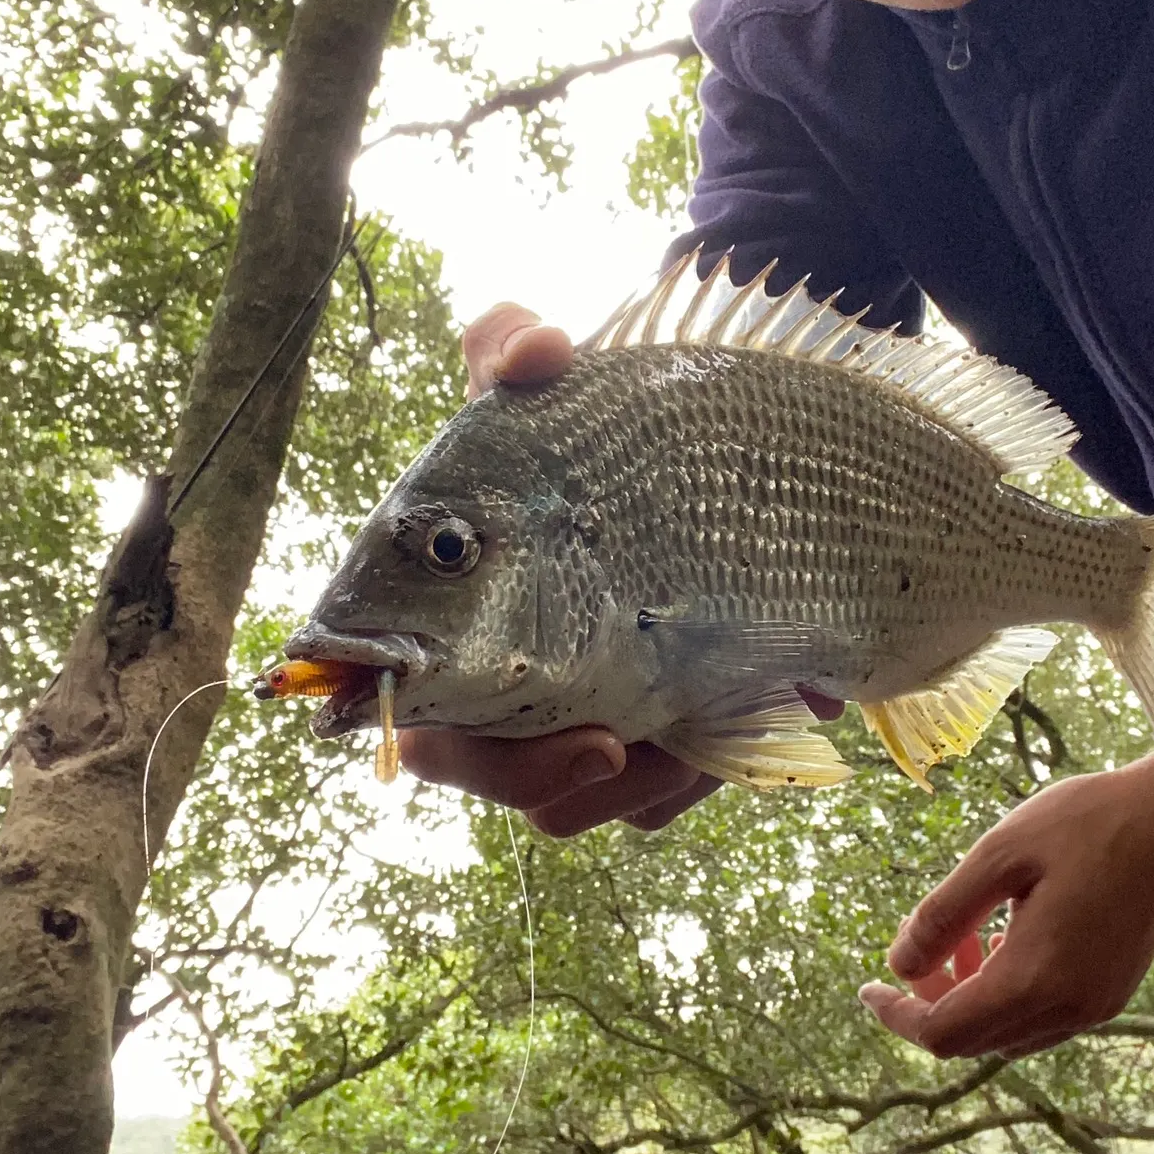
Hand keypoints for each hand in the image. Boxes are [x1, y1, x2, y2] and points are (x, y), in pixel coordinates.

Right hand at [400, 302, 846, 835]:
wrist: (734, 486)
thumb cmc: (619, 443)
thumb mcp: (563, 395)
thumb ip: (515, 351)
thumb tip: (531, 348)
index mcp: (459, 623)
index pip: (410, 705)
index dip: (420, 727)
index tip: (449, 726)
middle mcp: (510, 689)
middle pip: (494, 776)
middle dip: (539, 774)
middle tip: (606, 745)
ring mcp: (581, 725)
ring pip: (577, 804)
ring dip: (629, 777)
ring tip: (687, 725)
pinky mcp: (651, 752)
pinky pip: (652, 803)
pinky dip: (686, 769)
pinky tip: (743, 711)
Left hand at [857, 754, 1153, 1058]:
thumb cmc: (1084, 824)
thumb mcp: (996, 855)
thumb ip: (942, 916)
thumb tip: (899, 966)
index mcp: (1036, 978)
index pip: (944, 1032)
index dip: (897, 1016)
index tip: (870, 987)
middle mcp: (1070, 1008)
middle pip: (972, 1039)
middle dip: (930, 1001)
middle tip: (916, 943)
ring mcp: (1097, 1006)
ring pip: (1006, 1032)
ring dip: (968, 996)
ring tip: (965, 932)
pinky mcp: (1112, 993)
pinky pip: (1040, 1017)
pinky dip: (1005, 993)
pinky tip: (1004, 938)